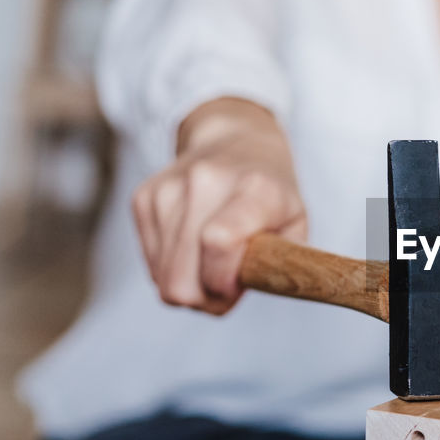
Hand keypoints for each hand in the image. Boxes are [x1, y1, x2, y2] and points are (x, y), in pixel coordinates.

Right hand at [132, 98, 306, 314]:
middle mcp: (205, 182)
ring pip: (162, 278)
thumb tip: (254, 289)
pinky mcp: (143, 198)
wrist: (235, 141)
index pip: (218, 243)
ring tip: (213, 263)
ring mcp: (167, 189)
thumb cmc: (270, 193)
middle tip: (227, 285)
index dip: (223, 282)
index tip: (238, 284)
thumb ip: (282, 264)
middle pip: (181, 279)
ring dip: (190, 284)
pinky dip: (173, 267)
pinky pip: (151, 264)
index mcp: (254, 188)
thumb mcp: (296, 224)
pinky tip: (193, 246)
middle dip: (205, 298)